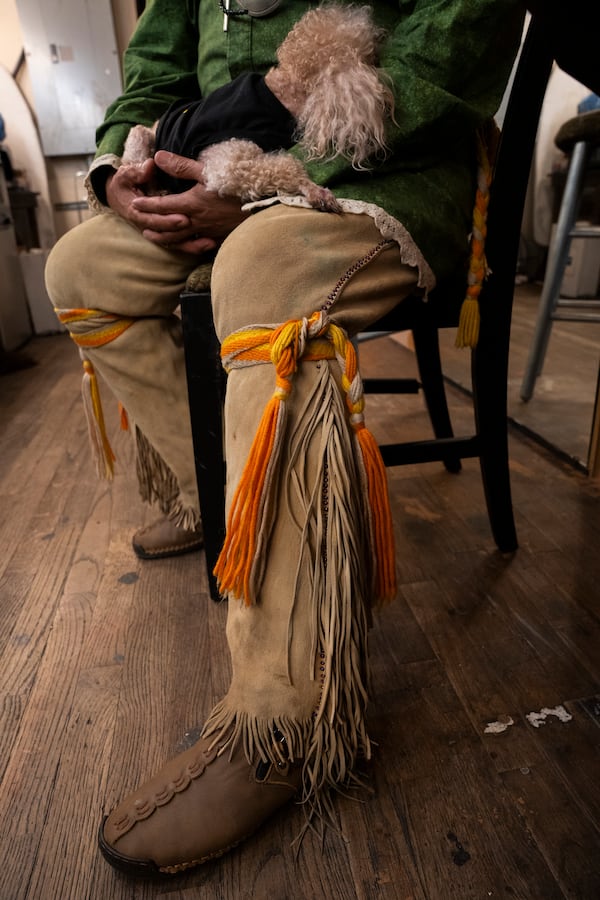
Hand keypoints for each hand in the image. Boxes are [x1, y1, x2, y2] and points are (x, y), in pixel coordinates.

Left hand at [128, 150, 249, 253]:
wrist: (261, 205)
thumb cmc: (235, 186)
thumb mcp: (207, 171)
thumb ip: (181, 166)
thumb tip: (158, 157)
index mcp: (191, 203)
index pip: (163, 205)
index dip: (147, 206)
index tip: (134, 204)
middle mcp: (196, 221)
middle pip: (168, 226)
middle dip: (152, 225)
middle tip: (139, 224)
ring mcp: (207, 231)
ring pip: (181, 239)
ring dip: (165, 238)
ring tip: (154, 237)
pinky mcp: (219, 237)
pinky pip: (198, 245)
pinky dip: (187, 246)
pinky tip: (183, 246)